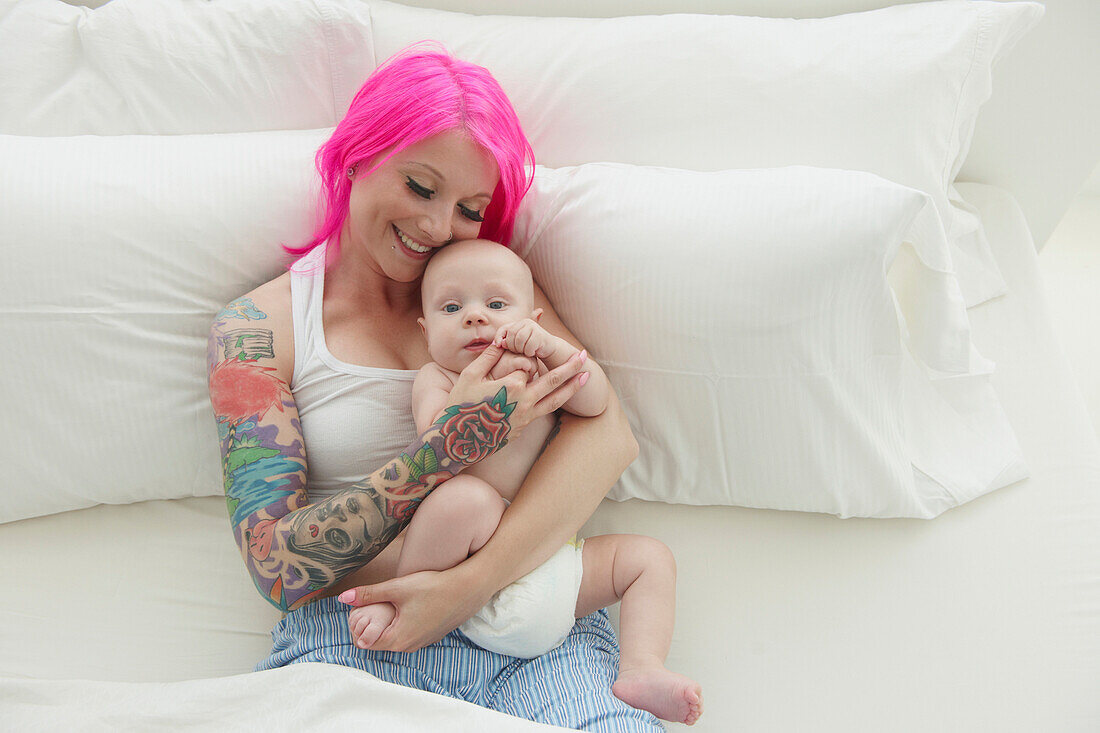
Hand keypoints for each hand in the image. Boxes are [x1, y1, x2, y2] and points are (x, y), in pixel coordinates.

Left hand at [337, 566, 491, 651]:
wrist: (469, 587)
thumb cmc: (433, 586)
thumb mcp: (397, 588)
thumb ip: (368, 594)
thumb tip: (343, 598)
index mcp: (397, 640)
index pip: (365, 641)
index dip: (359, 625)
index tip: (362, 607)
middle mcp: (409, 647)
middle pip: (379, 640)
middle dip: (372, 623)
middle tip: (372, 602)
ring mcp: (423, 642)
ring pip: (395, 636)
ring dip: (389, 623)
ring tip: (390, 601)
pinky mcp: (432, 635)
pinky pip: (409, 633)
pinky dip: (403, 622)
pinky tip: (409, 604)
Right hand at [447, 342, 587, 434]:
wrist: (457, 441)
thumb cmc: (460, 406)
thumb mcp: (470, 376)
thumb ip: (488, 357)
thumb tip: (501, 339)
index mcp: (511, 386)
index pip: (526, 365)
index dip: (520, 359)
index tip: (511, 355)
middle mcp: (523, 402)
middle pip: (552, 381)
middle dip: (570, 368)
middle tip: (584, 356)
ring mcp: (525, 418)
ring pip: (555, 400)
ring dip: (572, 387)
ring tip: (586, 377)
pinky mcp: (523, 428)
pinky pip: (542, 412)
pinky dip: (554, 402)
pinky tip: (560, 395)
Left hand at [493, 318, 561, 359]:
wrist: (548, 348)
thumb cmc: (530, 347)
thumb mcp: (517, 344)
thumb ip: (507, 342)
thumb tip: (498, 344)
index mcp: (518, 323)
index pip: (504, 328)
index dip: (499, 337)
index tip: (497, 346)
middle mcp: (526, 322)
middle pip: (511, 334)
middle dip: (512, 346)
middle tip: (518, 351)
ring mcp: (534, 327)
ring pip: (519, 339)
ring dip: (521, 349)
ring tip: (525, 352)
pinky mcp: (540, 335)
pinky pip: (528, 346)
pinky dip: (529, 352)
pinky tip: (532, 352)